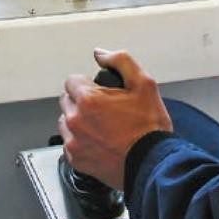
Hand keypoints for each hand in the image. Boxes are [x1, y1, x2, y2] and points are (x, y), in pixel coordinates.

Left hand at [58, 48, 172, 189]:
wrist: (152, 164)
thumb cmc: (149, 128)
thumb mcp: (144, 84)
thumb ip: (120, 61)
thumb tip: (100, 54)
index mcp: (88, 100)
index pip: (71, 80)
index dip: (88, 83)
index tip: (100, 92)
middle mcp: (76, 120)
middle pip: (67, 100)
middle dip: (82, 101)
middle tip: (105, 109)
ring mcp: (74, 142)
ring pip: (66, 122)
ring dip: (79, 120)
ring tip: (102, 126)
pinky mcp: (76, 160)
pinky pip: (70, 143)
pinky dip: (81, 140)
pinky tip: (100, 141)